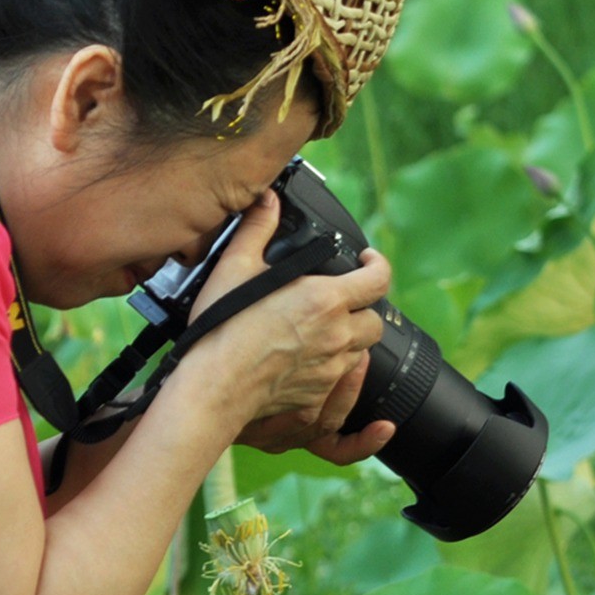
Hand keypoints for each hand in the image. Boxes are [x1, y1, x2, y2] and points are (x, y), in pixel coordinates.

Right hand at [174, 191, 396, 444]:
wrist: (215, 386)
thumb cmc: (222, 328)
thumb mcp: (235, 267)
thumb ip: (257, 228)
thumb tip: (268, 200)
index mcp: (325, 299)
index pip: (379, 278)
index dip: (378, 264)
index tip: (367, 260)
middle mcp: (337, 334)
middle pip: (375, 320)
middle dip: (362, 308)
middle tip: (338, 301)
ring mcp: (330, 368)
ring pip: (360, 351)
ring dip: (348, 338)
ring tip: (320, 330)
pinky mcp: (318, 394)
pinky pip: (337, 378)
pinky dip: (328, 366)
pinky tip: (301, 358)